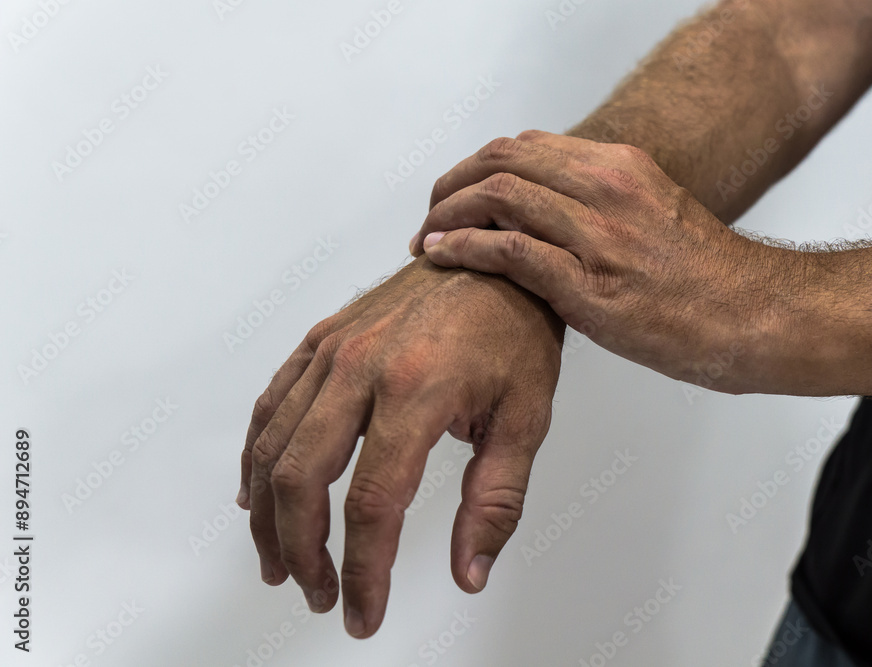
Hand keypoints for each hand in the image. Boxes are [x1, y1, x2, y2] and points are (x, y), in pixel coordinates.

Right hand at [237, 256, 562, 636]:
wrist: (496, 256)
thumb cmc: (515, 331)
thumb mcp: (526, 419)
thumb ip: (495, 501)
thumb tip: (469, 572)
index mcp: (416, 390)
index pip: (373, 504)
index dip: (364, 572)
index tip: (364, 612)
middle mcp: (361, 367)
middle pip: (303, 479)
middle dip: (304, 552)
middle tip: (319, 593)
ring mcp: (333, 349)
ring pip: (274, 445)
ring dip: (268, 516)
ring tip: (281, 563)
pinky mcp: (321, 339)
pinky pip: (270, 404)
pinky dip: (255, 455)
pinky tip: (257, 493)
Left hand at [410, 131, 793, 392]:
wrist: (758, 318)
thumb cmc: (706, 279)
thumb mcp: (655, 216)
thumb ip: (600, 207)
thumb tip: (548, 216)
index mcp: (620, 167)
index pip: (523, 147)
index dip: (475, 168)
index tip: (455, 196)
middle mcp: (607, 188)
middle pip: (501, 161)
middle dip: (450, 186)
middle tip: (430, 216)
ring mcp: (599, 235)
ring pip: (497, 197)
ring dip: (446, 217)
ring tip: (425, 241)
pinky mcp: (592, 286)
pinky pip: (510, 250)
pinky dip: (464, 249)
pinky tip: (442, 258)